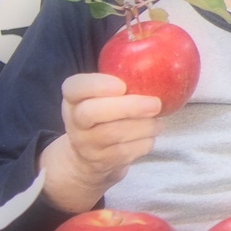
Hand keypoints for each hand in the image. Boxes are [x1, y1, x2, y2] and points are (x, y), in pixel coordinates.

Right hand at [38, 73, 161, 213]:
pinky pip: (125, 152)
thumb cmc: (104, 116)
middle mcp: (75, 122)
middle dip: (127, 107)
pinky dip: (144, 143)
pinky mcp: (101, 162)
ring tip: (157, 123)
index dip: (96, 85)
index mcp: (74, 99)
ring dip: (143, 127)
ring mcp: (86, 145)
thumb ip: (119, 84)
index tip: (122, 85)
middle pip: (91, 113)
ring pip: (112, 134)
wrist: (87, 158)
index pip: (74, 87)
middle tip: (155, 104)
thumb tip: (154, 69)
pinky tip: (150, 137)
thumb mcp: (101, 98)